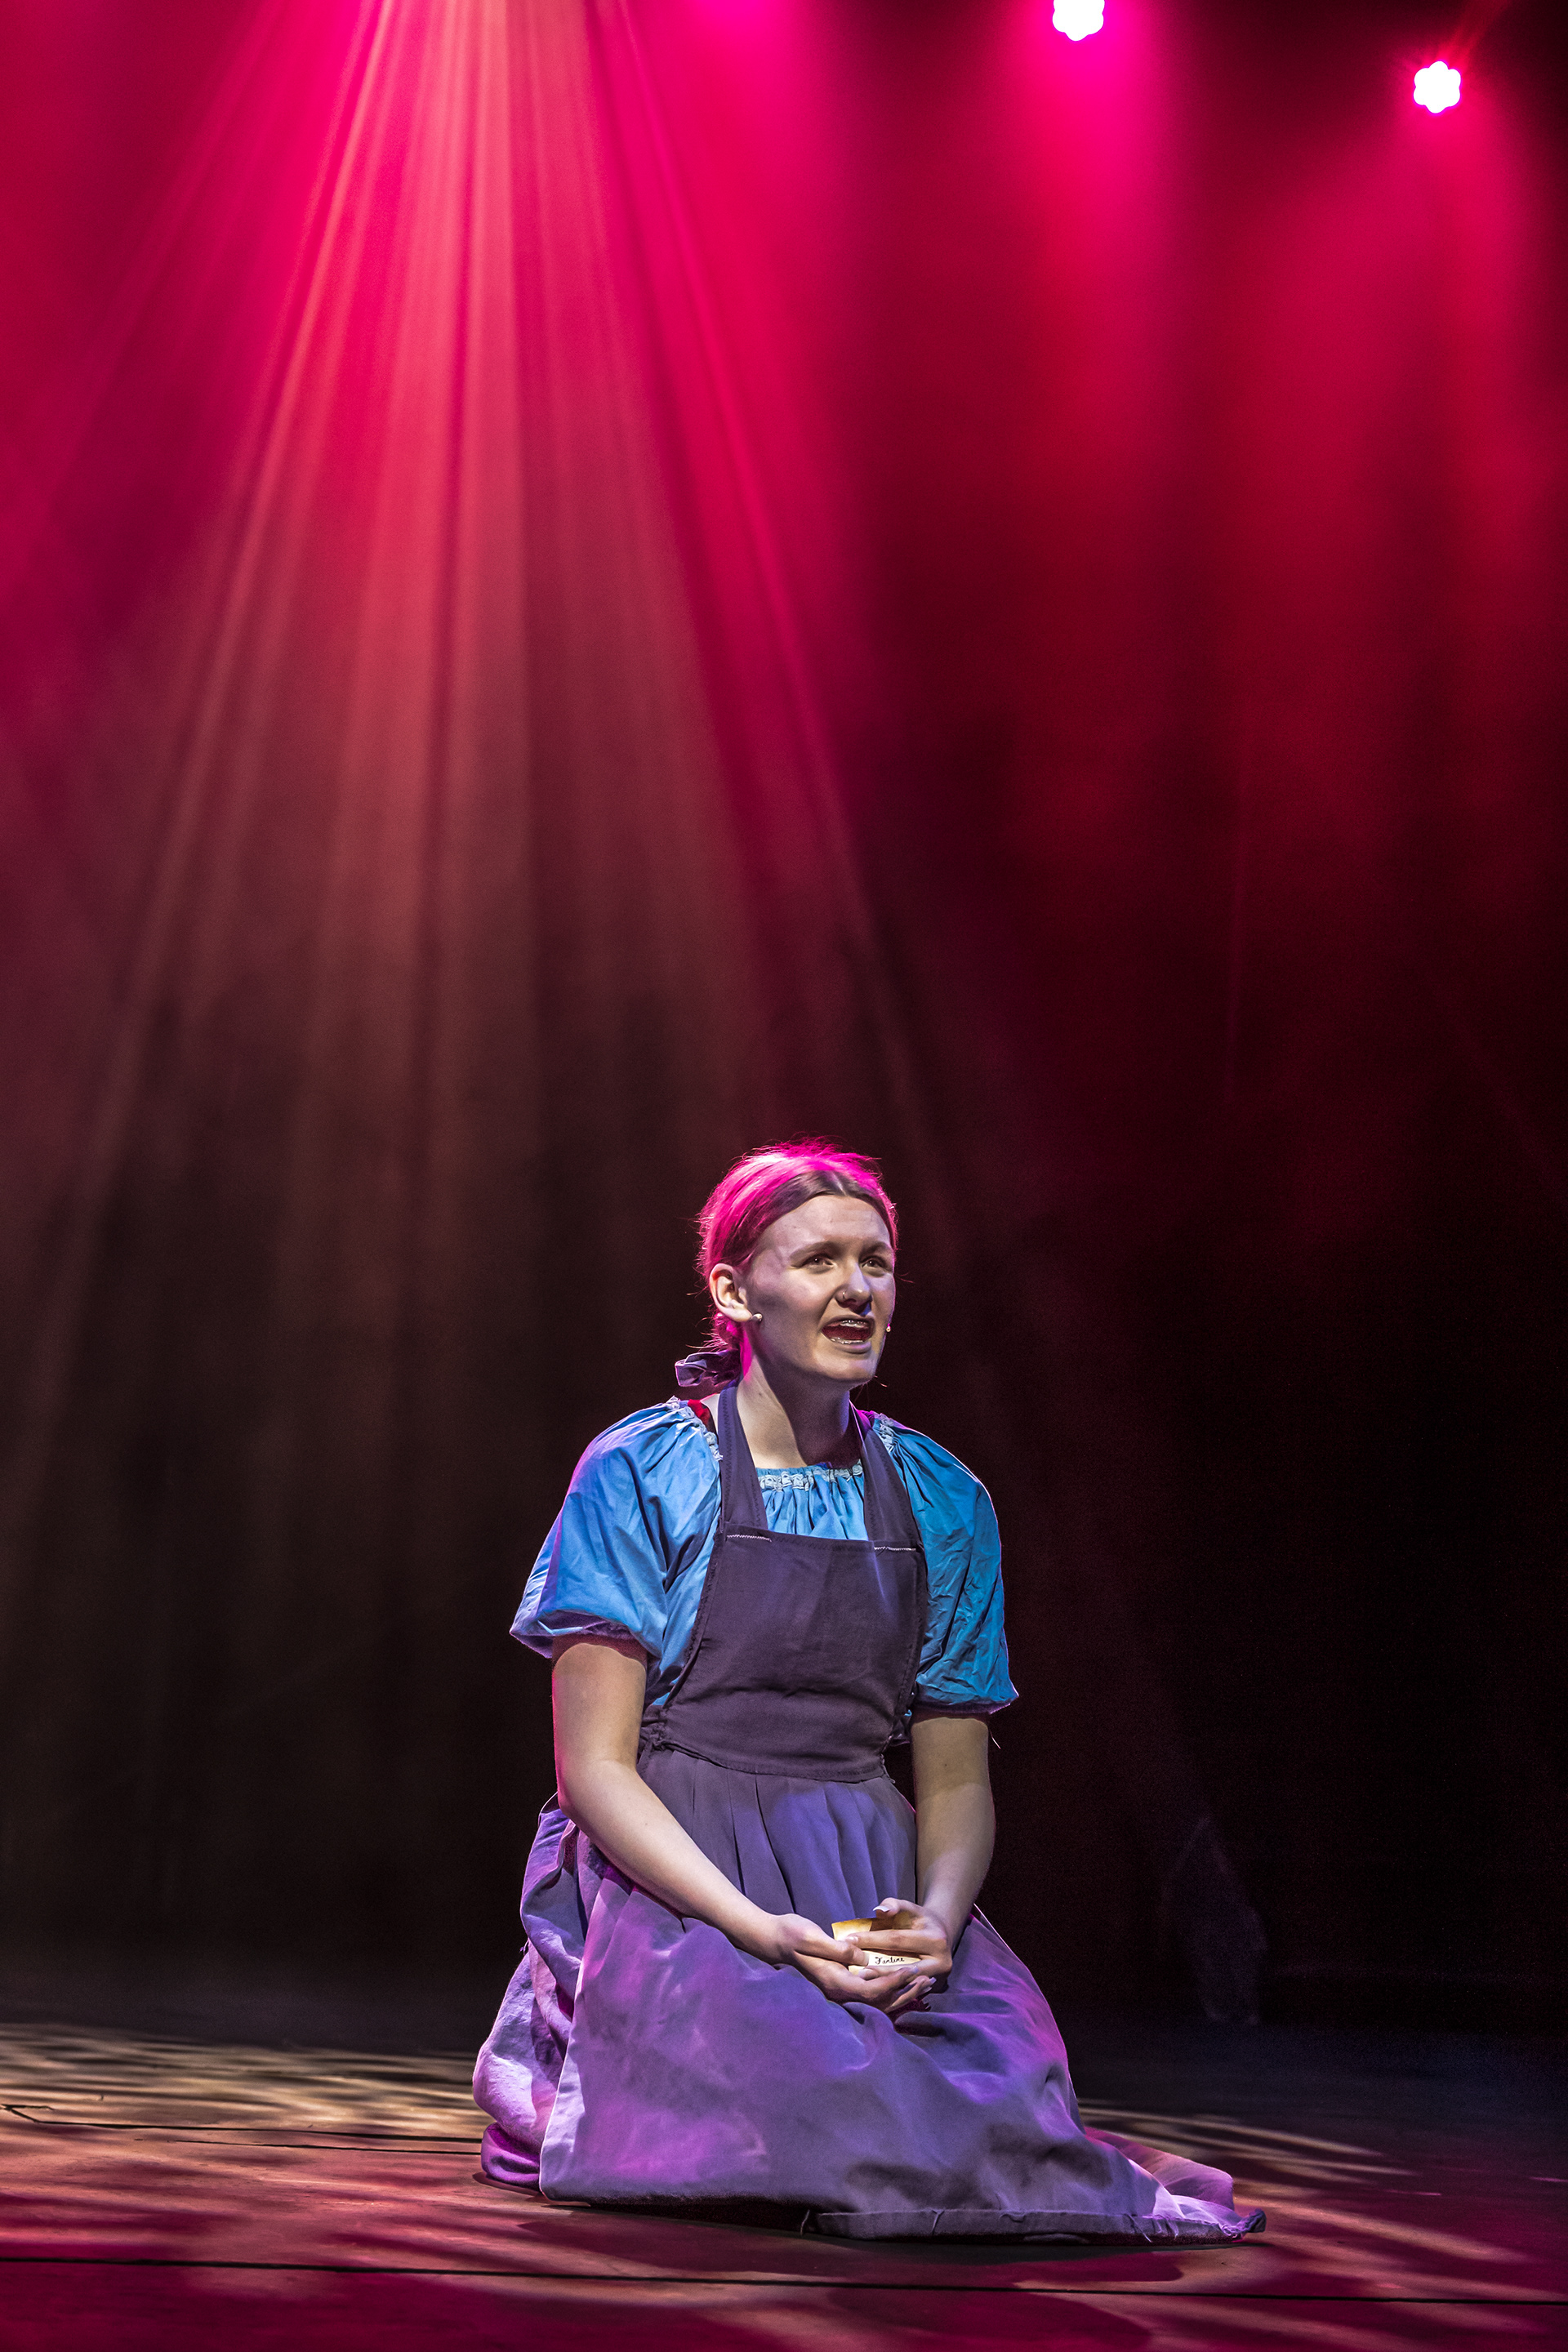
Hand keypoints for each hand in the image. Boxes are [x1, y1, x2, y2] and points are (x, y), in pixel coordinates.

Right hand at [744, 1910, 935, 2017]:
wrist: (773, 1940)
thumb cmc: (791, 1934)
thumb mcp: (811, 1937)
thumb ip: (838, 1950)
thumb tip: (863, 1959)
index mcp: (834, 1983)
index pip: (872, 1991)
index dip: (895, 1983)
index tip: (914, 1970)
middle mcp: (838, 1993)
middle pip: (879, 2001)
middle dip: (905, 1991)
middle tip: (928, 1978)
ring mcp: (839, 1991)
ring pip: (877, 2001)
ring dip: (901, 1992)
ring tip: (922, 1981)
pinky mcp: (841, 1984)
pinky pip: (870, 1994)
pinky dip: (889, 1989)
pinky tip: (902, 1980)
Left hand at [838, 1898, 954, 1996]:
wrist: (942, 1936)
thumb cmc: (921, 1920)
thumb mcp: (910, 1908)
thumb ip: (894, 1904)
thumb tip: (879, 1911)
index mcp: (935, 1940)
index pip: (897, 1940)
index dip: (873, 1939)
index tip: (851, 1940)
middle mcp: (940, 1963)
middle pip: (902, 1966)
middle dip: (876, 1967)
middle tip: (853, 1968)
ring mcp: (937, 1979)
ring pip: (904, 1983)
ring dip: (882, 1982)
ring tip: (861, 1979)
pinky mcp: (932, 1990)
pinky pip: (907, 1990)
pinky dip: (891, 1987)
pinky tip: (873, 1986)